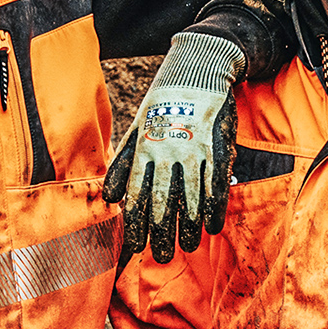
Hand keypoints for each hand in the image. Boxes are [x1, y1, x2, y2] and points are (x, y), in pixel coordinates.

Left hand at [107, 32, 243, 262]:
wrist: (197, 72)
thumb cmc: (161, 104)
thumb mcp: (136, 129)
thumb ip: (124, 164)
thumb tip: (110, 198)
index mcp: (144, 149)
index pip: (137, 194)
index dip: (135, 224)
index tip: (134, 248)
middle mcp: (167, 153)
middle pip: (162, 201)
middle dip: (161, 233)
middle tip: (163, 256)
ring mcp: (194, 151)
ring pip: (190, 198)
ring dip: (189, 226)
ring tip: (188, 247)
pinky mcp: (217, 148)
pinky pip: (216, 185)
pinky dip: (214, 208)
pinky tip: (212, 227)